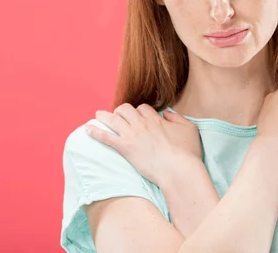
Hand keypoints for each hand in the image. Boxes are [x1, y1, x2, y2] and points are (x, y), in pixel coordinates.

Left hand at [84, 103, 202, 185]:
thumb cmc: (187, 152)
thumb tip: (166, 113)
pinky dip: (95, 132)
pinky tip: (87, 129)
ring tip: (97, 115)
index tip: (139, 117)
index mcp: (156, 119)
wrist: (179, 170)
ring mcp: (132, 135)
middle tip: (118, 117)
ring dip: (104, 116)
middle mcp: (142, 124)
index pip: (143, 108)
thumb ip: (177, 118)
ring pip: (113, 119)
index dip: (139, 112)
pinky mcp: (125, 148)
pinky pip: (106, 137)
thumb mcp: (189, 129)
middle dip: (120, 111)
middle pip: (125, 109)